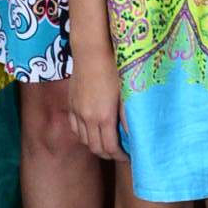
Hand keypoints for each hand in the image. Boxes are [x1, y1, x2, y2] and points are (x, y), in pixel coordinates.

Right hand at [67, 46, 125, 161]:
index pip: (110, 148)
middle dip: (109, 155)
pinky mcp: (71, 104)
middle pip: (96, 148)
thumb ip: (129, 115)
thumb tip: (136, 134)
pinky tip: (92, 133)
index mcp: (104, 116)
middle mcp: (88, 118)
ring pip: (84, 140)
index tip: (129, 156)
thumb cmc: (113, 68)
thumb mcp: (126, 92)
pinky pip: (74, 128)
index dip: (120, 156)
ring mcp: (77, 112)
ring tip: (108, 144)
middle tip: (120, 154)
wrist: (91, 51)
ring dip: (96, 146)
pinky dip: (83, 135)